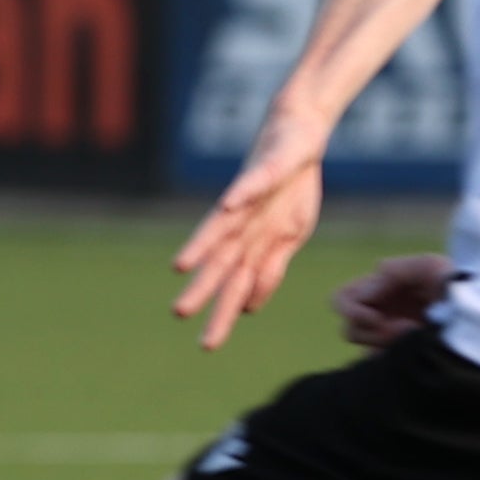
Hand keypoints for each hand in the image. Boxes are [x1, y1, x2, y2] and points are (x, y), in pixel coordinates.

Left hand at [171, 114, 329, 350]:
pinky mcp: (262, 170)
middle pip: (220, 262)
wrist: (300, 134)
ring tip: (181, 267)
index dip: (222, 313)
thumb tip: (248, 307)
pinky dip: (239, 195)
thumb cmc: (291, 188)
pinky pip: (250, 184)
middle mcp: (242, 225)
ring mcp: (249, 199)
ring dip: (202, 246)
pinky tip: (228, 206)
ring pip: (221, 227)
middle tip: (179, 316)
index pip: (234, 286)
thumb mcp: (289, 238)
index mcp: (252, 244)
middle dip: (203, 290)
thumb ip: (269, 271)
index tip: (208, 345)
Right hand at [331, 253, 454, 347]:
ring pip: (364, 349)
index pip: (341, 299)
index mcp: (379, 290)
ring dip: (385, 344)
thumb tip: (367, 292)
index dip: (354, 310)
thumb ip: (396, 270)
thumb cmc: (456, 285)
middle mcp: (379, 314)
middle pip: (349, 330)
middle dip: (371, 332)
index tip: (377, 318)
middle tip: (401, 331)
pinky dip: (390, 359)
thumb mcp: (430, 267)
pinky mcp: (399, 358)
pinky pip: (379, 364)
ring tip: (415, 336)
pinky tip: (414, 351)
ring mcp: (389, 339)